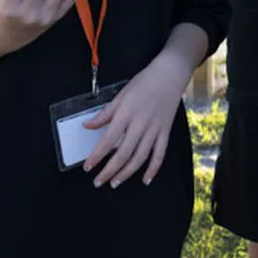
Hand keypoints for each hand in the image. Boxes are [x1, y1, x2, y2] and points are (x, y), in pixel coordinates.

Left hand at [81, 52, 190, 187]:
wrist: (170, 75)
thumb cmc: (144, 82)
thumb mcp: (121, 95)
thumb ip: (105, 113)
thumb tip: (88, 125)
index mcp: (126, 114)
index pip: (108, 140)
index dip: (97, 156)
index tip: (88, 167)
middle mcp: (140, 124)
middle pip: (123, 153)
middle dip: (109, 171)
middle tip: (98, 181)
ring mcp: (154, 129)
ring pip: (140, 157)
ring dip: (127, 173)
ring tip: (115, 183)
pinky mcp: (165, 131)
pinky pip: (159, 154)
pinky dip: (153, 169)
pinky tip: (145, 179)